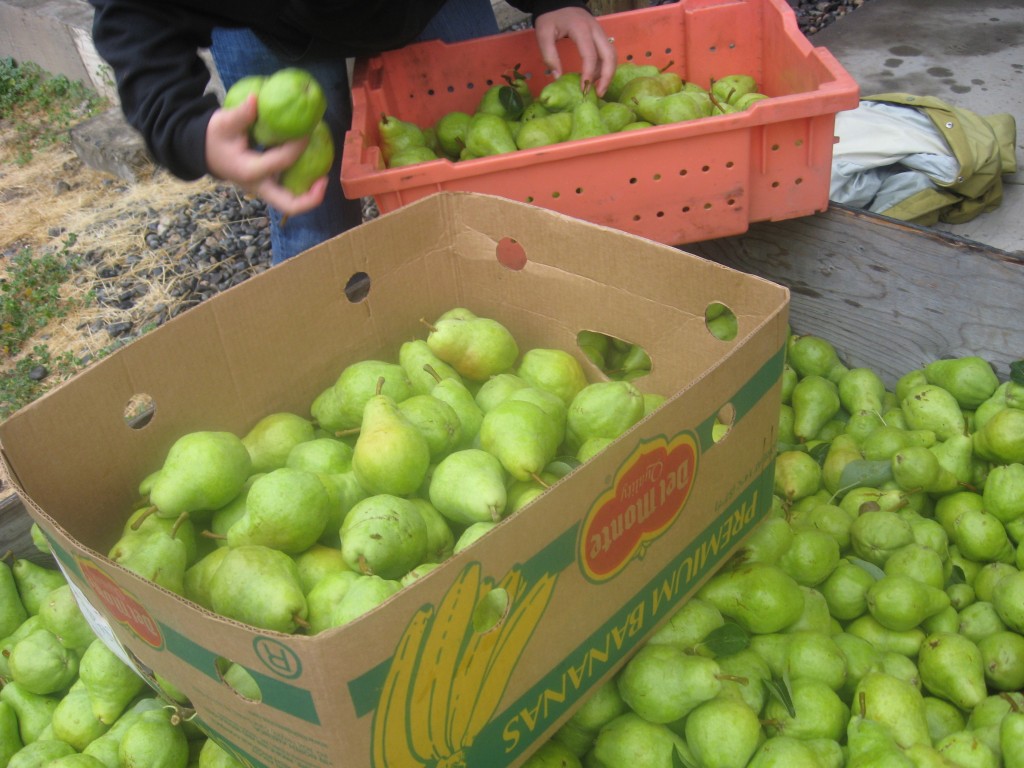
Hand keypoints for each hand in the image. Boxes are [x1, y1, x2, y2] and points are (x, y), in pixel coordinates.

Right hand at [204, 95, 327, 214]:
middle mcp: (259, 187)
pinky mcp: (268, 187)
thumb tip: (256, 99)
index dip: (298, 146)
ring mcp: (264, 190)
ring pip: (291, 203)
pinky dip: (302, 185)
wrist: (205, 151)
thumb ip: (240, 113)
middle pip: (289, 205)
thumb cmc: (215, 136)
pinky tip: (311, 166)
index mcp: (249, 171)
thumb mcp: (223, 122)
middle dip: (311, 198)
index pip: (282, 161)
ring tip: (323, 176)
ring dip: (309, 194)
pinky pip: (289, 192)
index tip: (308, 131)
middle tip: (324, 179)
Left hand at [534, 7, 616, 96]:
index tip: (583, 90)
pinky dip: (605, 67)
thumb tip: (558, 78)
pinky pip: (607, 53)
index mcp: (581, 29)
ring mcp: (600, 33)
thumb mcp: (543, 34)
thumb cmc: (551, 18)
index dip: (588, 74)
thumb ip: (549, 55)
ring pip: (612, 55)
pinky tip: (595, 78)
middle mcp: (595, 31)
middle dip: (607, 77)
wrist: (559, 3)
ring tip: (598, 89)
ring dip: (608, 73)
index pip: (590, 55)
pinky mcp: (600, 37)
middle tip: (598, 94)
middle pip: (609, 55)